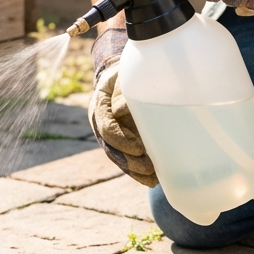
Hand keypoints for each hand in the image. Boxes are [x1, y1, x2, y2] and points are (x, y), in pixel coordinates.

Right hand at [87, 28, 157, 186]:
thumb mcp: (122, 75)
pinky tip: (153, 179)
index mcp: (100, 105)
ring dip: (135, 170)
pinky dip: (137, 171)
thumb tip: (122, 109)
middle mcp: (101, 123)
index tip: (138, 147)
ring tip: (153, 179)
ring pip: (118, 158)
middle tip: (150, 169)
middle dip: (130, 162)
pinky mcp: (121, 141)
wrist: (121, 75)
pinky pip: (126, 159)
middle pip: (112, 148)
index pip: (106, 127)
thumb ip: (123, 90)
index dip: (121, 139)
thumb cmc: (125, 73)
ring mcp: (109, 135)